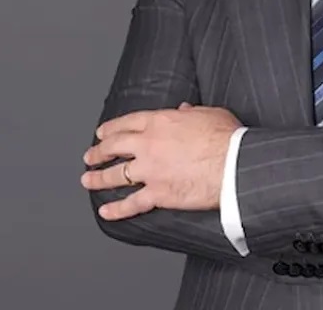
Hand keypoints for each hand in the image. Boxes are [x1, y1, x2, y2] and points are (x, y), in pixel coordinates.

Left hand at [81, 103, 242, 219]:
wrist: (233, 164)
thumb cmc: (227, 138)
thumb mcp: (209, 114)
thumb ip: (192, 112)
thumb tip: (184, 109)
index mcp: (160, 122)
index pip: (127, 123)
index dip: (111, 128)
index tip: (102, 133)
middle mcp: (148, 145)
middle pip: (114, 147)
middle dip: (99, 152)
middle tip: (90, 156)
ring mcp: (150, 171)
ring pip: (115, 175)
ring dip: (98, 178)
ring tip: (88, 180)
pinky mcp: (157, 194)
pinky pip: (131, 203)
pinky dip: (116, 210)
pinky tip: (106, 212)